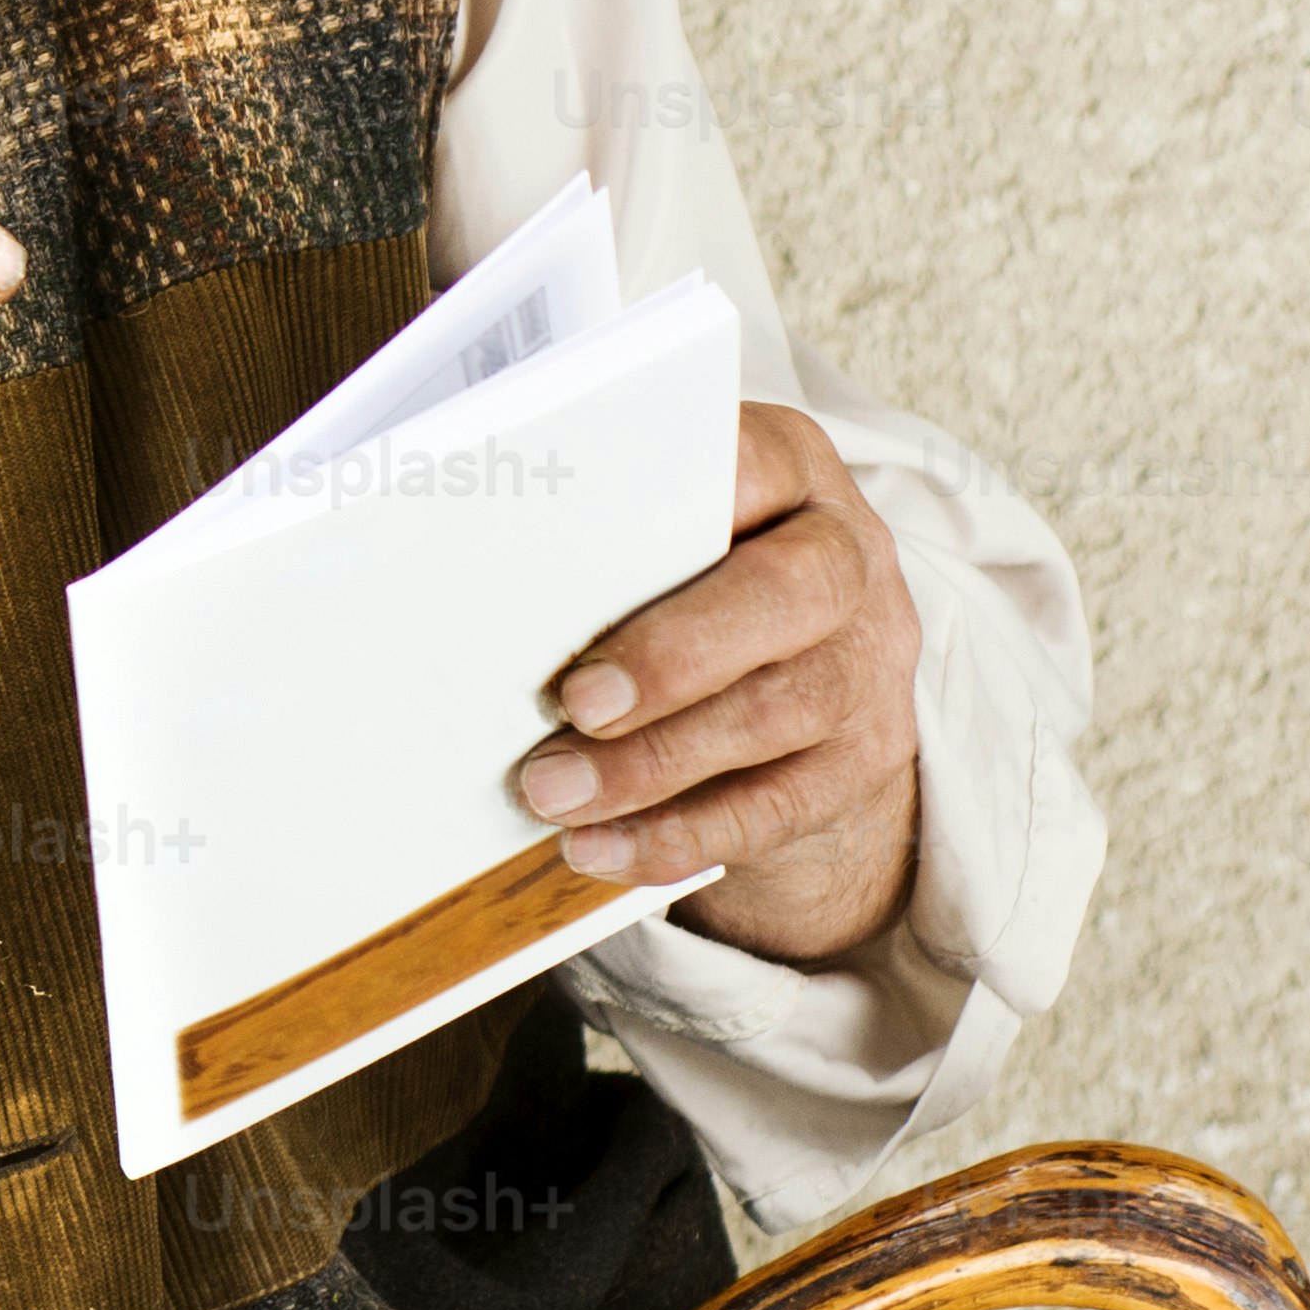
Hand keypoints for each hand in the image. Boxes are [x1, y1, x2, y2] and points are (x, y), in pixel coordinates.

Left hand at [514, 401, 925, 964]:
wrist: (803, 678)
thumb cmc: (688, 580)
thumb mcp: (661, 527)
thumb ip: (594, 524)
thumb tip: (442, 544)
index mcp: (791, 471)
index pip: (758, 461)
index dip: (687, 501)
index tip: (588, 542)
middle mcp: (847, 558)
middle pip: (791, 595)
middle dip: (675, 654)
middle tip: (574, 703)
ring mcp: (866, 663)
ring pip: (780, 712)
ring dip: (654, 764)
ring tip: (551, 793)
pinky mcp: (860, 760)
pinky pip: (778, 808)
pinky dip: (679, 834)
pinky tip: (598, 848)